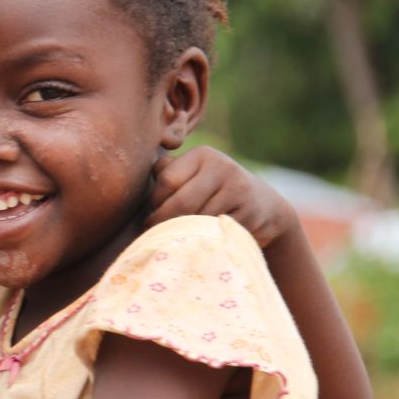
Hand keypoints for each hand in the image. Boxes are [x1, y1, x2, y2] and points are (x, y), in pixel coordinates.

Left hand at [148, 147, 296, 248]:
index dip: (154, 203)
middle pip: (180, 202)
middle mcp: (222, 167)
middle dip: (162, 222)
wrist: (263, 206)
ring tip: (171, 240)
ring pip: (197, 220)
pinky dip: (201, 241)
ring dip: (181, 234)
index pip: (166, 180)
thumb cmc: (213, 191)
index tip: (149, 217)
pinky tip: (195, 243)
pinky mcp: (249, 213)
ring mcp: (238, 190)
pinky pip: (215, 232)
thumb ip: (168, 172)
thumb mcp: (194, 175)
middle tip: (153, 235)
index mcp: (203, 155)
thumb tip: (134, 175)